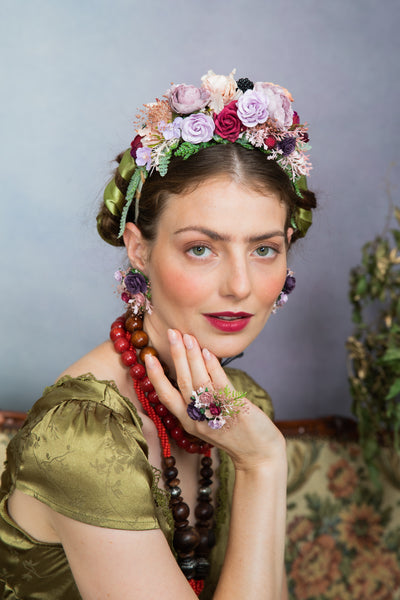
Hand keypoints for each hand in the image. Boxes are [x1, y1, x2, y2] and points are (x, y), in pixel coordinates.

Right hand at [144, 329, 285, 469]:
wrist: (259, 455)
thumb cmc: (234, 434)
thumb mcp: (208, 420)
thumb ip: (198, 400)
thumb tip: (192, 369)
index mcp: (187, 421)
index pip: (165, 396)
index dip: (155, 376)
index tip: (147, 356)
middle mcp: (197, 418)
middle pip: (182, 382)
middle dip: (176, 355)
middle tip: (171, 332)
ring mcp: (214, 414)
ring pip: (198, 381)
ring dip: (192, 356)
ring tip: (187, 336)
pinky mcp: (233, 409)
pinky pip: (219, 385)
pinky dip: (212, 367)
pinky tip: (207, 352)